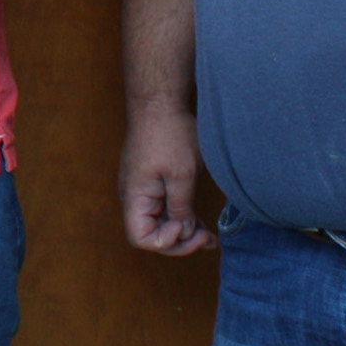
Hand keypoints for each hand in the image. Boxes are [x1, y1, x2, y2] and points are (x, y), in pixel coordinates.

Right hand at [121, 102, 216, 255]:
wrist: (159, 102)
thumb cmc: (169, 134)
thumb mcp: (182, 175)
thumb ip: (182, 208)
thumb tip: (185, 231)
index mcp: (136, 196)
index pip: (142, 238)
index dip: (166, 242)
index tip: (187, 229)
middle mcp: (134, 196)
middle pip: (151, 234)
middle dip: (181, 241)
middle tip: (208, 239)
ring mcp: (143, 188)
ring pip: (160, 222)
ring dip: (184, 231)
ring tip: (210, 237)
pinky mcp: (152, 181)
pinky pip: (164, 208)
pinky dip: (181, 217)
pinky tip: (201, 221)